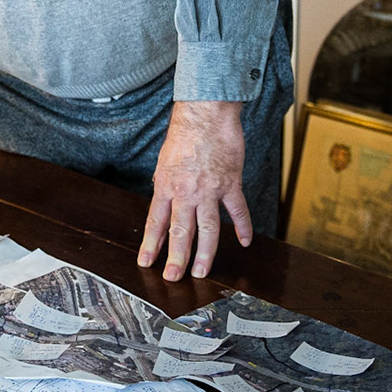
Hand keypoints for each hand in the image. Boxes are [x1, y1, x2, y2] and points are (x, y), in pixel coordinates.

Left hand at [138, 101, 251, 280]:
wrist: (206, 114)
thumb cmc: (184, 134)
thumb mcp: (164, 161)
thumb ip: (165, 185)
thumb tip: (164, 203)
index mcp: (166, 186)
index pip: (155, 222)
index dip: (151, 245)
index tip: (146, 262)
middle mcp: (186, 192)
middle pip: (180, 232)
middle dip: (176, 258)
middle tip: (173, 277)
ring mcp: (209, 190)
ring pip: (208, 229)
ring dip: (205, 253)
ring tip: (201, 272)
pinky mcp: (230, 184)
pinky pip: (237, 211)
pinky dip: (243, 227)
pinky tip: (244, 241)